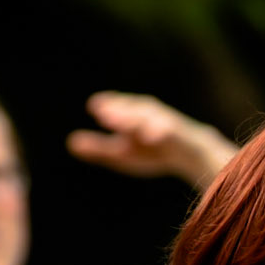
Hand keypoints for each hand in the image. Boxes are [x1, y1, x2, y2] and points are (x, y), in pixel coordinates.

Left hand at [67, 92, 234, 188]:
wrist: (194, 158)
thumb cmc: (154, 152)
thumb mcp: (123, 154)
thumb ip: (99, 148)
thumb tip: (71, 143)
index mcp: (137, 117)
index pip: (123, 108)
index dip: (111, 106)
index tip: (94, 107)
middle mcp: (154, 116)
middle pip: (137, 110)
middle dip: (123, 110)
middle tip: (106, 112)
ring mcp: (172, 126)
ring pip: (155, 118)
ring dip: (140, 118)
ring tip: (124, 124)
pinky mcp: (188, 138)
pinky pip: (175, 134)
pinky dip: (163, 132)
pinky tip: (150, 137)